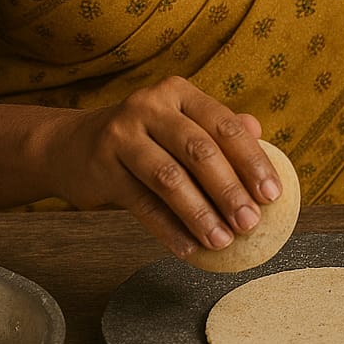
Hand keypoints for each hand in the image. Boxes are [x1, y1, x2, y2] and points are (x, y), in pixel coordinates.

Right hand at [46, 76, 281, 257]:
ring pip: (170, 178)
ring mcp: (122, 135)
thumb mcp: (178, 124)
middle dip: (230, 190)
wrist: (70, 146)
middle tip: (252, 223)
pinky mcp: (102, 168)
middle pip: (199, 151)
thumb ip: (217, 128)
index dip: (252, 160)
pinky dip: (169, 230)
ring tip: (223, 242)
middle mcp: (149, 106)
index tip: (273, 194)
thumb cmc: (142, 137)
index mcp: (178, 93)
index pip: (224, 125)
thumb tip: (261, 134)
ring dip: (200, 214)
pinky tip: (190, 250)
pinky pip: (143, 205)